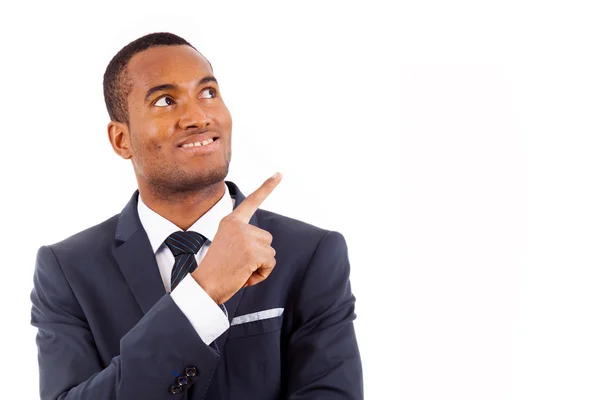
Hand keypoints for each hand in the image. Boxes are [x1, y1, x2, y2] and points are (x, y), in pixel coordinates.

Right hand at [191, 173, 281, 303]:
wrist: (204, 285)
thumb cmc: (216, 270)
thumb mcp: (229, 245)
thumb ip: (244, 238)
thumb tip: (264, 249)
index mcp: (231, 221)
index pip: (251, 201)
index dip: (267, 187)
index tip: (279, 174)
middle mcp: (239, 225)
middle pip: (267, 239)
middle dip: (259, 255)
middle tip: (238, 264)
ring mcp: (246, 237)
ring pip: (270, 252)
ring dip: (260, 266)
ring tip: (240, 270)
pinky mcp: (253, 252)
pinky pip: (270, 264)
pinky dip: (261, 274)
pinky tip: (245, 276)